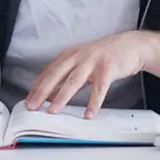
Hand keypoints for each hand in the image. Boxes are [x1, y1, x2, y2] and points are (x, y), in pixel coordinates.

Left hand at [25, 31, 154, 118]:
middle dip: (43, 91)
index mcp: (71, 55)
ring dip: (62, 96)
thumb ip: (68, 77)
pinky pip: (99, 88)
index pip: (49, 71)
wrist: (131, 46)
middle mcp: (79, 56)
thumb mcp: (83, 63)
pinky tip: (89, 113)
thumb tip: (51, 95)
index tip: (28, 100)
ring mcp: (93, 61)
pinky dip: (93, 102)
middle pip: (57, 74)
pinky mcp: (108, 68)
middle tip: (33, 106)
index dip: (37, 86)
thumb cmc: (105, 56)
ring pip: (74, 80)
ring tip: (53, 110)